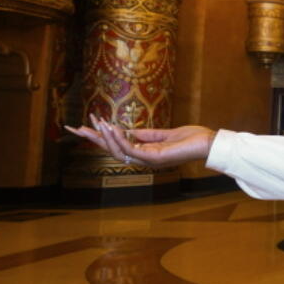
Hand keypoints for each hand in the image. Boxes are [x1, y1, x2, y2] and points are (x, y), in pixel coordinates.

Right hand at [65, 115, 215, 167]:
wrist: (208, 143)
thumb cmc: (191, 138)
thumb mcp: (164, 134)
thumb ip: (145, 135)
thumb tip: (127, 131)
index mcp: (144, 153)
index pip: (116, 146)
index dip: (100, 137)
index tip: (84, 125)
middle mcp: (143, 158)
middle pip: (111, 150)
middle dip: (93, 139)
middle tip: (76, 127)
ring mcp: (148, 160)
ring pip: (118, 151)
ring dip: (105, 137)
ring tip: (96, 123)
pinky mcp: (154, 158)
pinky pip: (131, 150)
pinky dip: (120, 139)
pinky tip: (112, 129)